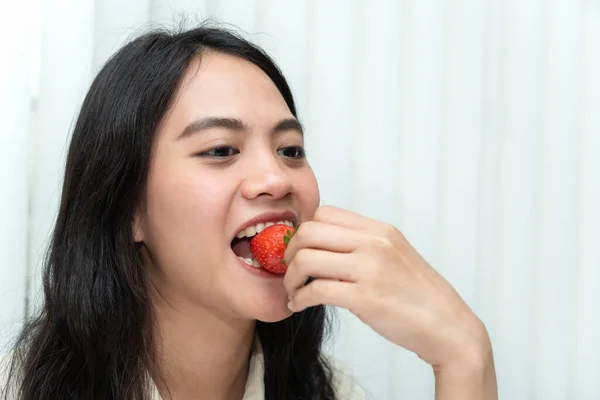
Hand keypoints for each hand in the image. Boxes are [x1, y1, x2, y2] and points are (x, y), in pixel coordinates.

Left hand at [284, 206, 492, 369]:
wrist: (447, 326)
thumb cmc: (416, 295)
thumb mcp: (393, 255)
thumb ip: (362, 245)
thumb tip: (321, 245)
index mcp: (379, 229)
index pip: (325, 212)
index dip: (304, 231)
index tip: (300, 251)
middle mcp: (374, 242)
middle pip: (309, 231)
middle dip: (290, 252)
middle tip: (289, 271)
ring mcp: (370, 268)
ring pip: (306, 259)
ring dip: (291, 279)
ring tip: (294, 292)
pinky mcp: (366, 297)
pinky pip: (316, 291)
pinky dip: (299, 299)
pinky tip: (300, 306)